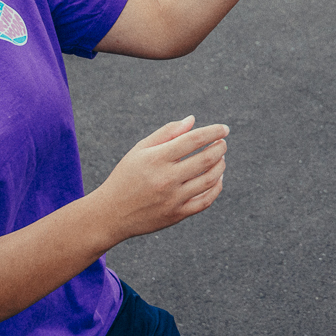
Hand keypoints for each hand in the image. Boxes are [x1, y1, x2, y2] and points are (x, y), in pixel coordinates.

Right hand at [92, 116, 229, 239]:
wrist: (110, 214)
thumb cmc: (126, 177)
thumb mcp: (140, 150)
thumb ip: (167, 133)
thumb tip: (192, 120)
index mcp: (156, 159)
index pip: (194, 139)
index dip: (214, 132)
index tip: (224, 129)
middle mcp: (166, 178)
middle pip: (206, 159)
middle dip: (220, 148)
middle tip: (222, 143)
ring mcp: (173, 199)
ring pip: (210, 179)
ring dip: (221, 166)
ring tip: (220, 159)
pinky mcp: (176, 215)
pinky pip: (205, 201)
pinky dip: (217, 188)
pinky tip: (217, 179)